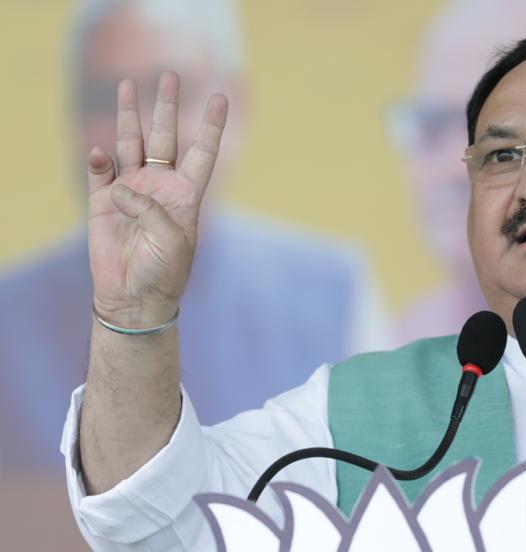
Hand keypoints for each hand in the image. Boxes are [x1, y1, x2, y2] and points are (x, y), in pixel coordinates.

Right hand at [86, 71, 227, 327]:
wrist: (134, 297)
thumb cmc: (164, 272)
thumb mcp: (171, 240)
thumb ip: (150, 208)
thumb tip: (121, 187)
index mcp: (188, 195)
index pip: (202, 152)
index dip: (210, 125)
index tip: (220, 97)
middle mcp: (161, 186)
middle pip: (165, 137)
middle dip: (166, 106)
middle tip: (167, 75)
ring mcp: (132, 190)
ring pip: (131, 144)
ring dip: (129, 116)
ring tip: (128, 85)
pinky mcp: (104, 201)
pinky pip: (101, 171)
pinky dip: (99, 159)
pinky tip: (101, 152)